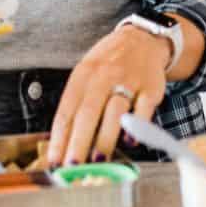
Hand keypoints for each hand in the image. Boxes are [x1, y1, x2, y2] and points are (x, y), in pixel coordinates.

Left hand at [46, 26, 170, 168]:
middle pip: (88, 113)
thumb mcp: (86, 74)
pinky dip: (136, 127)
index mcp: (83, 75)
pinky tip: (130, 141)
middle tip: (73, 166)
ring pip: (115, 112)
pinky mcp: (151, 88)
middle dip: (79, 143)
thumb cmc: (109, 63)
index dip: (59, 138)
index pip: (66, 110)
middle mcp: (104, 76)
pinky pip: (143, 109)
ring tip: (98, 162)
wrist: (142, 39)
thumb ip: (77, 104)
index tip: (54, 161)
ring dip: (105, 139)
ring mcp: (129, 81)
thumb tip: (64, 144)